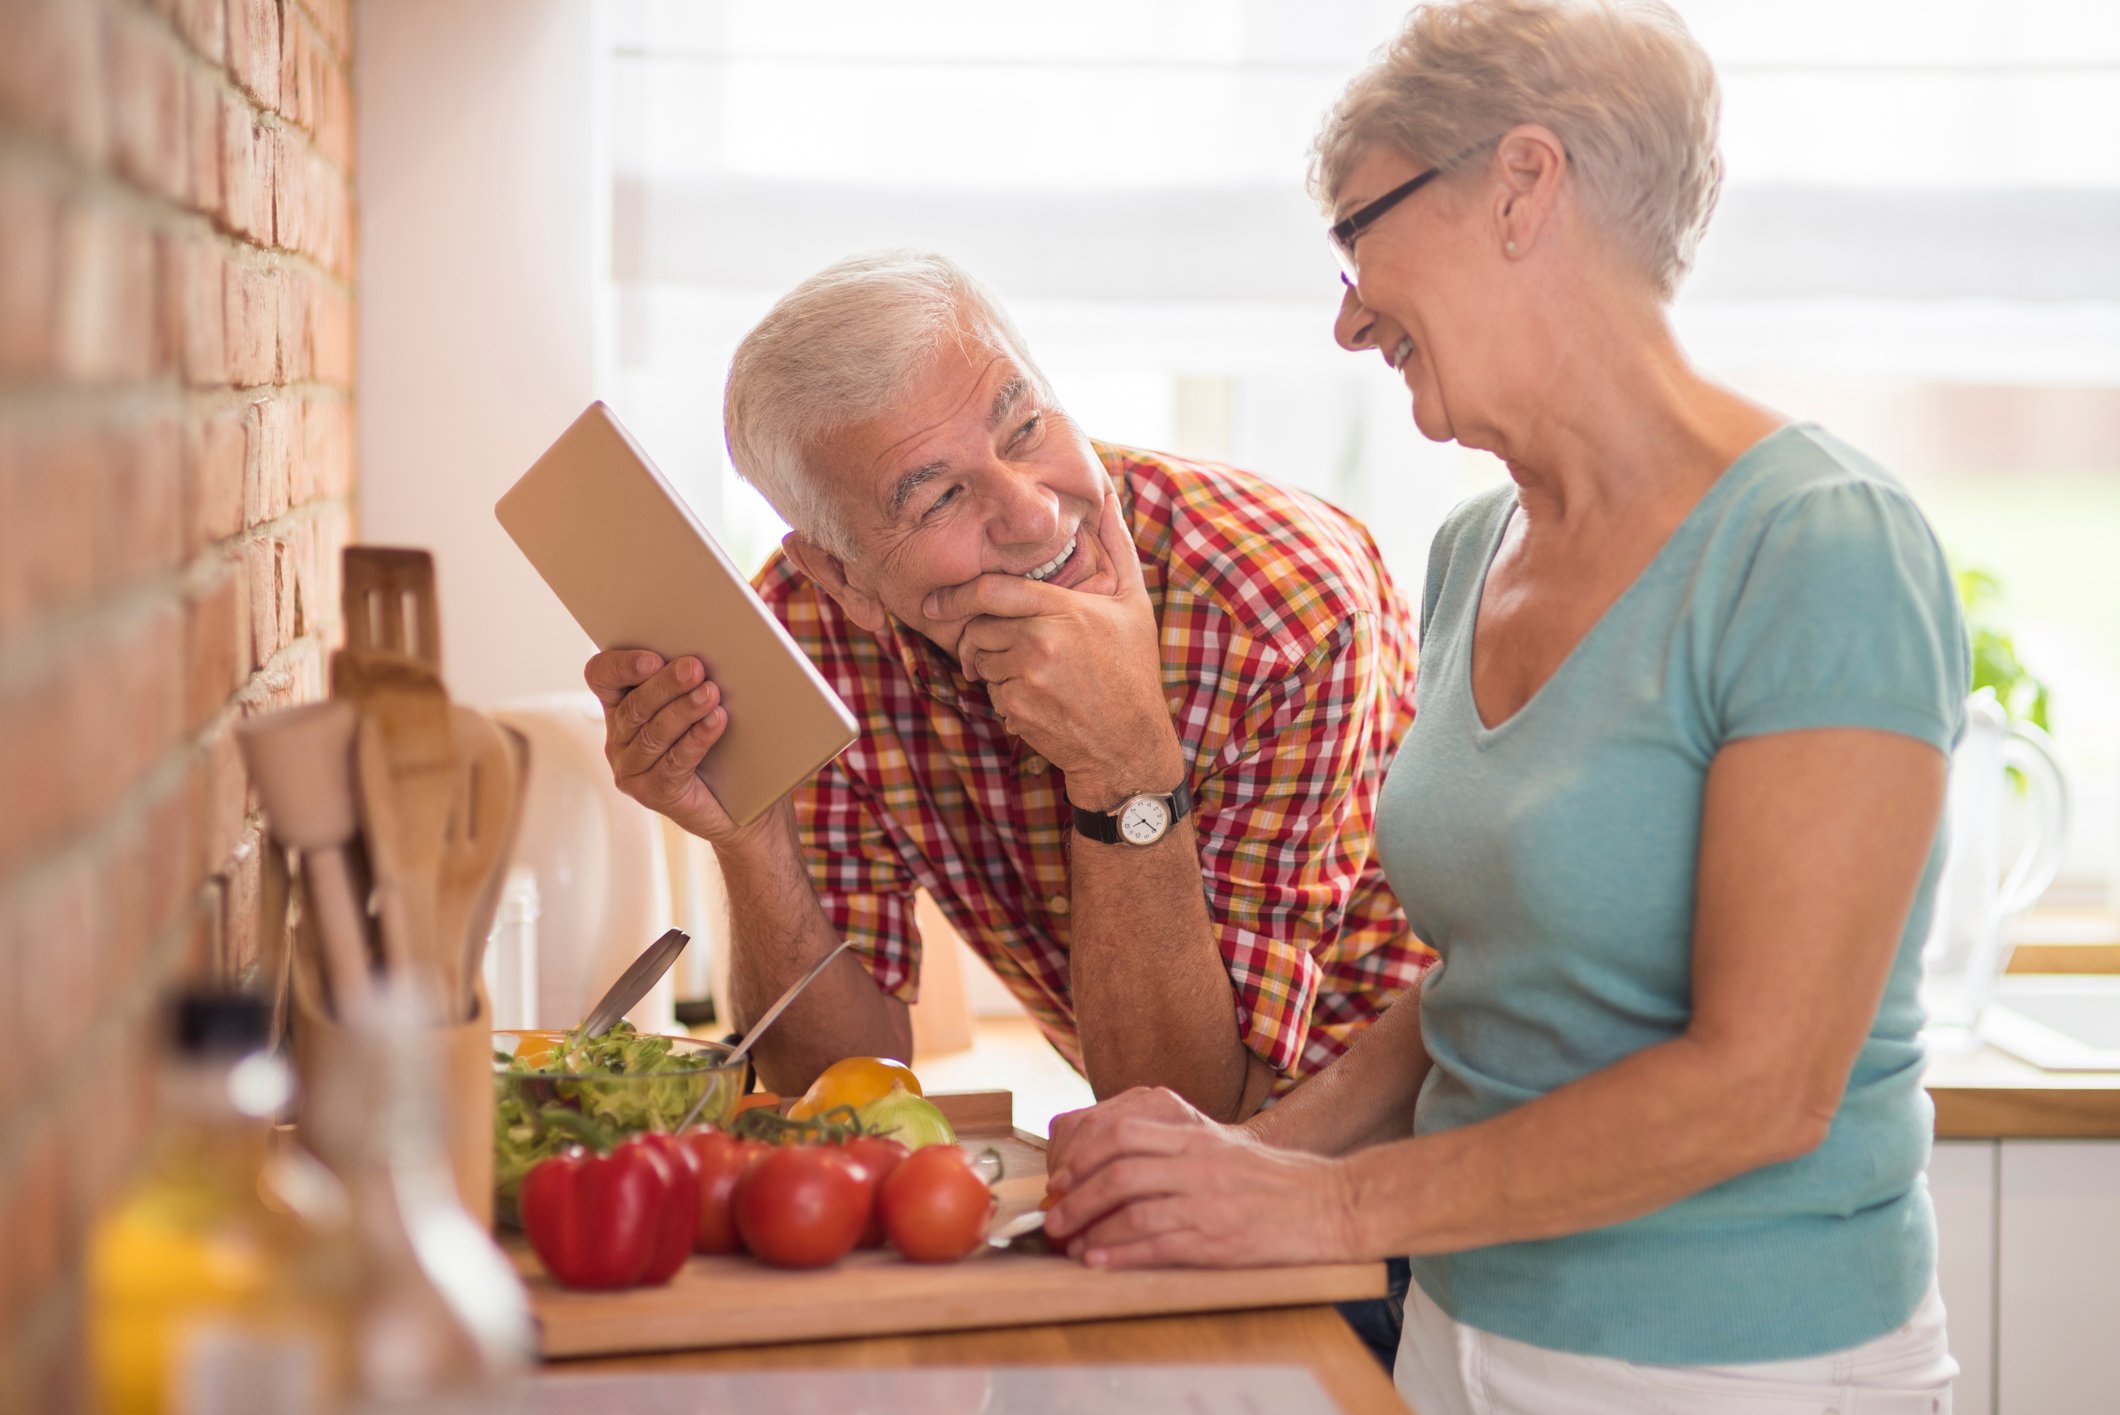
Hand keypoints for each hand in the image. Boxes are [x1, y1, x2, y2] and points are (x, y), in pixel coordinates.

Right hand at [583, 650, 746, 844]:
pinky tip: (715, 722)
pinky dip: (695, 740)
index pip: (601, 676)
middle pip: (634, 706)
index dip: (621, 665)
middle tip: (694, 668)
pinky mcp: (653, 793)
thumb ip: (690, 678)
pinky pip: (673, 763)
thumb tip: (703, 654)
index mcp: (621, 705)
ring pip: (652, 734)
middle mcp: (618, 737)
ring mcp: (632, 768)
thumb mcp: (699, 703)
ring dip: (683, 710)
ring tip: (710, 694)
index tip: (653, 658)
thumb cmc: (718, 745)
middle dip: (666, 685)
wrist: (735, 802)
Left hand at [923, 492, 1180, 810]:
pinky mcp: (1018, 709)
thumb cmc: (1132, 668)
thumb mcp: (1133, 602)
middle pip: (978, 628)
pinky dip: (1006, 695)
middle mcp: (1041, 641)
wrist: (1130, 742)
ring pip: (982, 662)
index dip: (956, 594)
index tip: (934, 601)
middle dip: (979, 637)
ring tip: (1035, 674)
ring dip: (995, 667)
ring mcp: (1027, 678)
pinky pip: (992, 693)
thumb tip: (1109, 496)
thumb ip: (1116, 545)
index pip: (992, 591)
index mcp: (1063, 609)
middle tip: (998, 646)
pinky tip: (1040, 699)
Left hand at [1041, 1087, 1366, 1270]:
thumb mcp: (1224, 1147)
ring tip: (1070, 1244)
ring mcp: (1207, 1203)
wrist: (1330, 1204)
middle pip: (1118, 1172)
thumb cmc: (1275, 1180)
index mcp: (1196, 1138)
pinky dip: (1121, 1254)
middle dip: (1076, 1196)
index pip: (1122, 1132)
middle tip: (1055, 1216)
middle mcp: (1197, 1165)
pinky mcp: (1218, 1241)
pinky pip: (1158, 1245)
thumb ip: (1178, 1148)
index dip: (1083, 1154)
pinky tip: (1100, 1261)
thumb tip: (1122, 1161)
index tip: (1063, 1177)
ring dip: (1091, 1228)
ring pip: (1131, 1209)